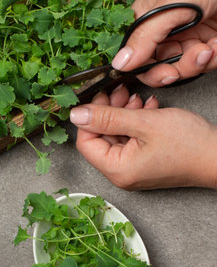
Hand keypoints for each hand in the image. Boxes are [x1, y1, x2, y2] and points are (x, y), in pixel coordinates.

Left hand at [70, 86, 216, 189]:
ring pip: (116, 137)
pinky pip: (130, 141)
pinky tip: (146, 109)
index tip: (99, 96)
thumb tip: (77, 115)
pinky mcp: (144, 163)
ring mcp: (133, 170)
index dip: (89, 117)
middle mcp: (122, 174)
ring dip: (123, 115)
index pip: (86, 143)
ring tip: (136, 99)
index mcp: (117, 170)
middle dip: (109, 112)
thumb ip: (108, 117)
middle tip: (119, 92)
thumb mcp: (144, 123)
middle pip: (101, 139)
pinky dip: (134, 123)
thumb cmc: (189, 144)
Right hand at [112, 0, 216, 86]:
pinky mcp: (205, 43)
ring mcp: (185, 38)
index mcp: (146, 20)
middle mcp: (163, 33)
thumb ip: (145, 35)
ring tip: (212, 45)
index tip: (166, 72)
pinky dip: (214, 57)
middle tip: (194, 58)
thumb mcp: (173, 4)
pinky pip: (204, 64)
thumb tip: (120, 62)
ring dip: (200, 62)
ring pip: (183, 69)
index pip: (135, 57)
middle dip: (179, 68)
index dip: (148, 70)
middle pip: (159, 68)